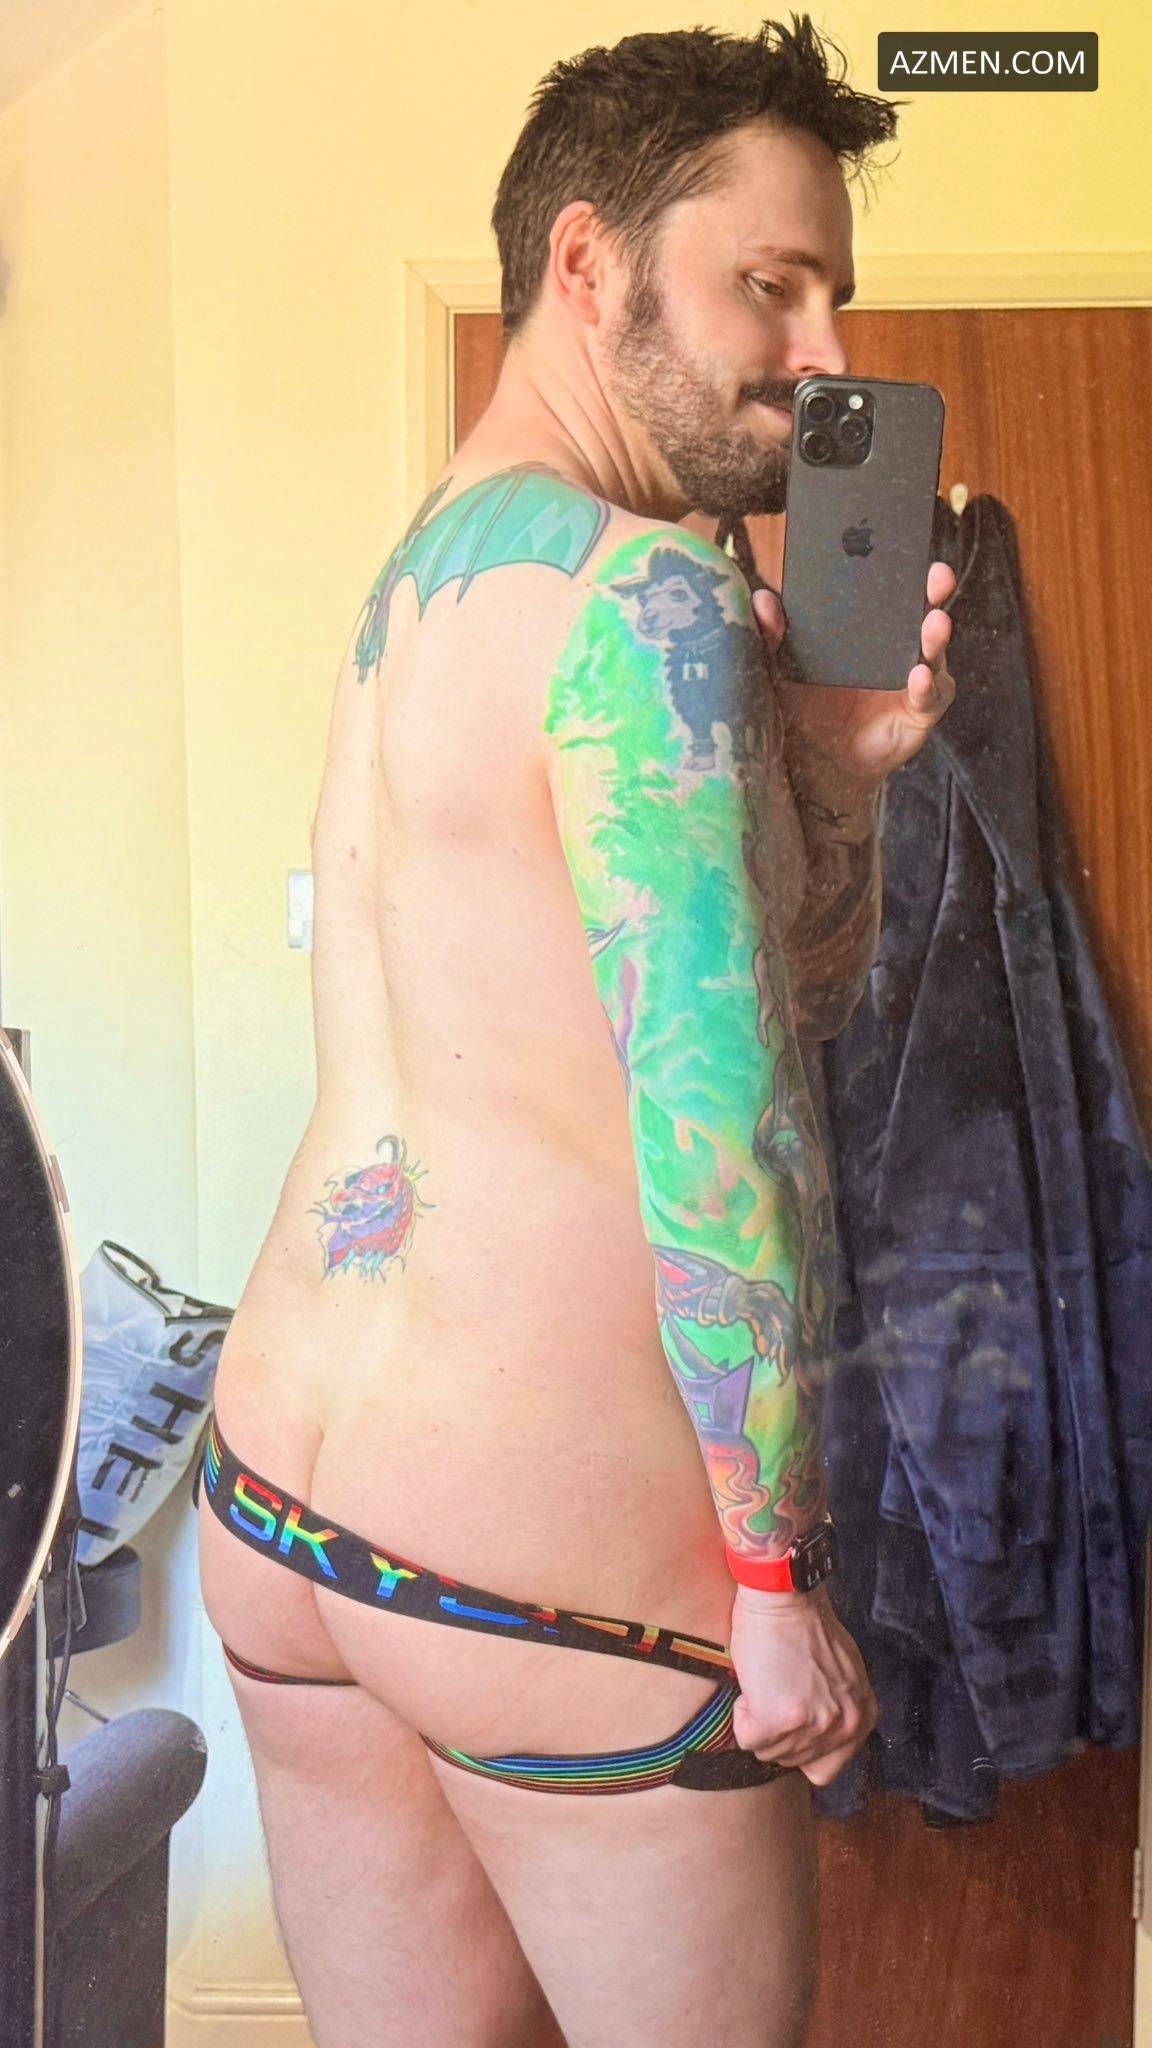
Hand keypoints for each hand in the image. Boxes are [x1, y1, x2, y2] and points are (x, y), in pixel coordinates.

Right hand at [728, 1580, 878, 1786]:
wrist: (784, 1596)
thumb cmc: (805, 1624)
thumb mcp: (843, 1673)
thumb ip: (839, 1709)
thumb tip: (821, 1736)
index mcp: (863, 1717)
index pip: (826, 1768)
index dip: (801, 1746)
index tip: (793, 1718)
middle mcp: (845, 1726)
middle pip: (793, 1762)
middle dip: (777, 1730)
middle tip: (779, 1686)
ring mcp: (813, 1725)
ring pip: (768, 1751)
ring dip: (759, 1718)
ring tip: (769, 1680)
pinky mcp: (778, 1720)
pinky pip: (747, 1738)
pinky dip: (742, 1713)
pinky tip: (756, 1682)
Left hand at [751, 562, 956, 799]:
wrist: (818, 761)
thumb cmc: (806, 706)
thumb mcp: (783, 669)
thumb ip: (773, 636)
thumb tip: (762, 599)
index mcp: (868, 627)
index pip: (888, 589)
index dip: (899, 567)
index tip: (901, 545)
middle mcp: (898, 645)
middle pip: (921, 610)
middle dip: (932, 590)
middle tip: (935, 574)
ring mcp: (913, 676)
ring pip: (933, 650)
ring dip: (935, 635)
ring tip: (934, 622)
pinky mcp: (920, 710)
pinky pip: (930, 695)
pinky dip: (927, 685)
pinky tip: (919, 675)